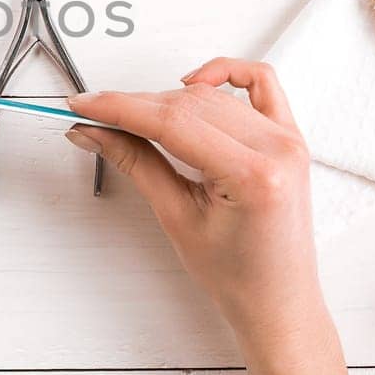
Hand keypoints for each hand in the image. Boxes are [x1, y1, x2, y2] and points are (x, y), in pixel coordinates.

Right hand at [66, 58, 320, 347]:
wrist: (277, 300)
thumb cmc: (237, 275)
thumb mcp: (176, 218)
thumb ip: (136, 163)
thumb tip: (95, 132)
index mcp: (253, 176)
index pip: (172, 122)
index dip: (120, 108)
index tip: (84, 104)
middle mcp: (277, 150)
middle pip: (189, 103)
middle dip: (135, 106)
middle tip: (94, 117)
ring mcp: (287, 140)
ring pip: (213, 94)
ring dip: (167, 99)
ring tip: (133, 119)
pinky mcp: (289, 136)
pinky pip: (260, 82)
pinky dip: (225, 73)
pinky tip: (194, 82)